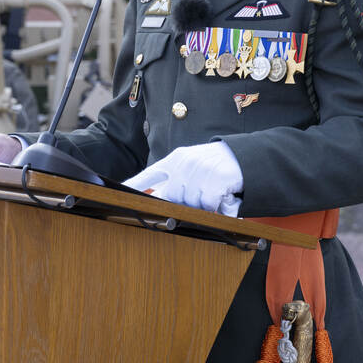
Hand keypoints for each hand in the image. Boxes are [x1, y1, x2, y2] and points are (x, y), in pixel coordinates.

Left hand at [124, 142, 242, 214]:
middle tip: (200, 196)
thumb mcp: (191, 166)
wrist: (244, 157)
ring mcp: (200, 170)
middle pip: (171, 196)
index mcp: (176, 160)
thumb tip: (156, 199)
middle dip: (182, 203)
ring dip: (203, 204)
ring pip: (191, 202)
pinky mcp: (215, 180)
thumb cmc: (215, 165)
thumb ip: (174, 181)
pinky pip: (208, 204)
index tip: (118, 192)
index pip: (150, 174)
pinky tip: (223, 195)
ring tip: (214, 192)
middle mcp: (185, 163)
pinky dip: (217, 205)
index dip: (135, 185)